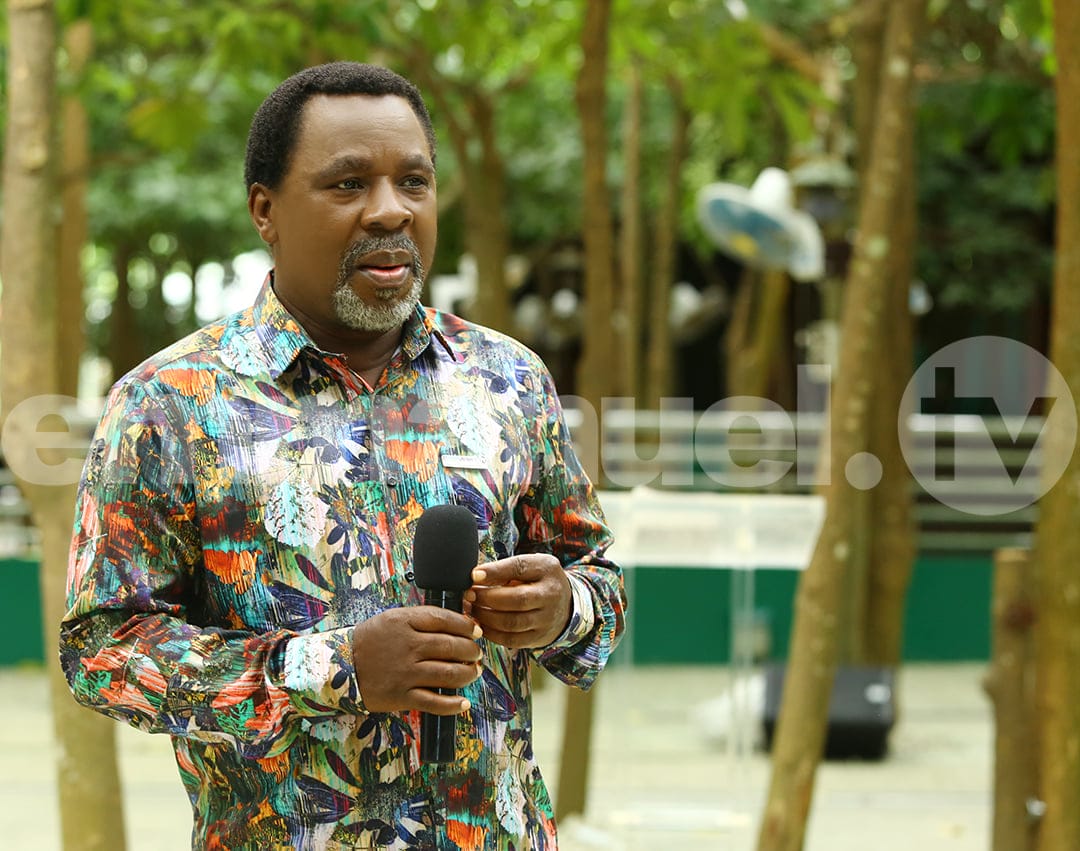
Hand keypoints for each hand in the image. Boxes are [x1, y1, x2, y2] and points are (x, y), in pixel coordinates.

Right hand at [351, 607, 482, 714]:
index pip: (444, 619)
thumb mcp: (393, 618)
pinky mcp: (401, 696)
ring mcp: (405, 673)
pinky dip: (453, 705)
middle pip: (451, 646)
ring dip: (468, 674)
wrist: (341, 666)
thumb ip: (421, 619)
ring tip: (474, 672)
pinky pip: (435, 703)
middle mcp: (407, 646)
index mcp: (405, 622)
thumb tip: (457, 623)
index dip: (466, 625)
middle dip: (471, 651)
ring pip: (449, 674)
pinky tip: (464, 703)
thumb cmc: (371, 640)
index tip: (476, 630)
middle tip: (477, 654)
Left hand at [465, 554, 571, 649]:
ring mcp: (546, 619)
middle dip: (487, 598)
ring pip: (512, 623)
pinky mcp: (538, 638)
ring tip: (471, 609)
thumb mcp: (528, 565)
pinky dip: (491, 634)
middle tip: (468, 595)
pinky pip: (511, 640)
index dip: (495, 572)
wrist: (565, 605)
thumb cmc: (537, 581)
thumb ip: (504, 569)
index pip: (520, 568)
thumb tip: (475, 576)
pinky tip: (480, 625)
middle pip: (517, 599)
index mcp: (546, 569)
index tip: (473, 575)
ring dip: (485, 617)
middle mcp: (550, 595)